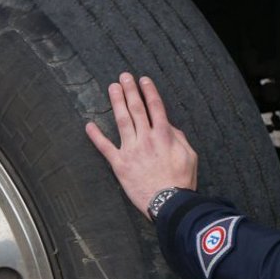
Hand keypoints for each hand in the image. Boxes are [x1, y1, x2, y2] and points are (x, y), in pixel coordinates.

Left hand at [85, 72, 197, 218]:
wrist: (168, 201)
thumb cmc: (182, 180)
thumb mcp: (190, 156)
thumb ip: (179, 139)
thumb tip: (170, 127)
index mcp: (165, 136)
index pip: (156, 108)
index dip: (149, 92)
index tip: (144, 80)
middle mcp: (147, 138)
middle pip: (137, 109)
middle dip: (131, 91)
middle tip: (124, 76)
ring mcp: (131, 150)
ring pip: (122, 121)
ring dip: (116, 102)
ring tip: (112, 88)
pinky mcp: (120, 164)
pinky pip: (105, 148)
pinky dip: (96, 136)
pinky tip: (89, 125)